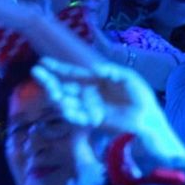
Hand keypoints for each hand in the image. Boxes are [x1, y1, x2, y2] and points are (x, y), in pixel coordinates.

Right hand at [31, 57, 184, 161]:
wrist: (149, 120)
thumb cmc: (140, 97)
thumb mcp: (128, 78)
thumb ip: (112, 71)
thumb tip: (96, 69)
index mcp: (95, 81)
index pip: (73, 74)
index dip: (58, 68)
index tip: (43, 63)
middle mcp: (88, 94)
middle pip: (65, 87)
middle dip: (50, 81)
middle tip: (36, 73)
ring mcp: (89, 108)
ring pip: (67, 102)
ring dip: (57, 96)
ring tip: (50, 90)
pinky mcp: (93, 121)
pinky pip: (78, 117)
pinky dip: (71, 113)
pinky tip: (63, 107)